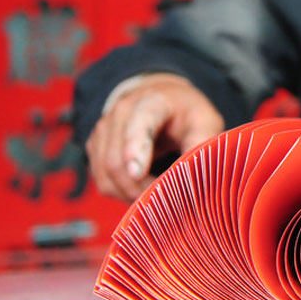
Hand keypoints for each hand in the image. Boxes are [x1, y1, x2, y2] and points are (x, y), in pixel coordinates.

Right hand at [86, 73, 223, 201]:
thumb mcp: (205, 122)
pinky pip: (102, 180)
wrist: (163, 99)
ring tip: (156, 196)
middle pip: (117, 161)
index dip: (136, 148)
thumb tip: (197, 172)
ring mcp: (103, 129)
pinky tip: (143, 190)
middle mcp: (121, 113)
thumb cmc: (186, 114)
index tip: (138, 173)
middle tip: (165, 200)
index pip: (140, 123)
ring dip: (130, 194)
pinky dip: (121, 193)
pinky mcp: (95, 146)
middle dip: (139, 188)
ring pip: (106, 175)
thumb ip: (201, 144)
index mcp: (153, 102)